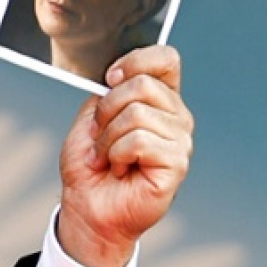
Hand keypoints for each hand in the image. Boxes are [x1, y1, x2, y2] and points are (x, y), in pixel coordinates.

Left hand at [56, 46, 193, 266]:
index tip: (109, 79)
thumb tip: (119, 76)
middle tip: (99, 136)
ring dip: (108, 138)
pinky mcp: (177, 163)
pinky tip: (119, 169)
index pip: (165, 59)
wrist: (86, 206)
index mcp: (159, 99)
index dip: (135, 61)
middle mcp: (175, 116)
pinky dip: (116, 154)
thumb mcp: (91, 118)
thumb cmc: (90, 166)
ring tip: (107, 157)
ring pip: (138, 113)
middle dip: (106, 110)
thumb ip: (108, 92)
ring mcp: (180, 140)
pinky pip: (139, 141)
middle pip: (143, 84)